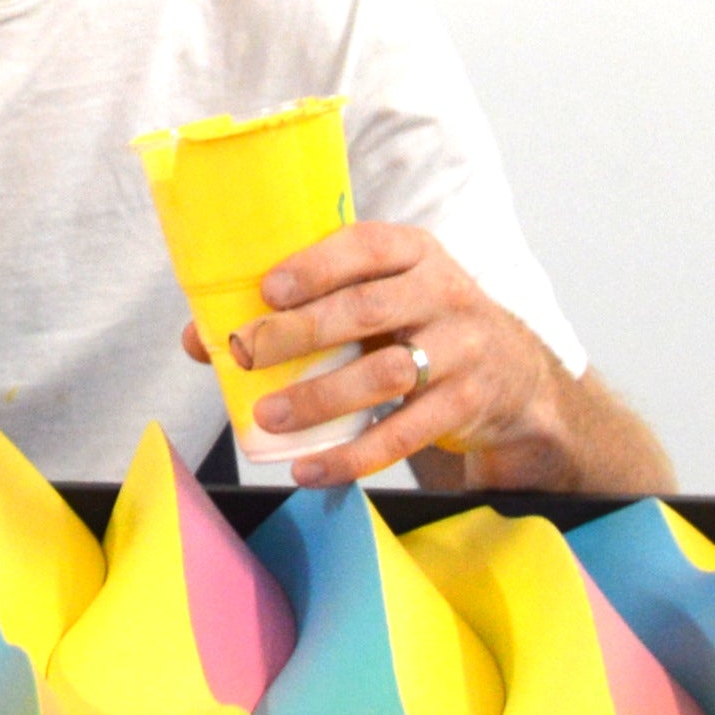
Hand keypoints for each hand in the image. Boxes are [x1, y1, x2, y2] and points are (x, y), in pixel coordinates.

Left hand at [176, 220, 574, 486]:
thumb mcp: (380, 298)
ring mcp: (461, 349)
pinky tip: (310, 468)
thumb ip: (306, 307)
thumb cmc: (418, 325)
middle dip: (301, 333)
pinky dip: (353, 456)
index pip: (366, 246)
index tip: (268, 290)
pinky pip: (404, 434)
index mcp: (414, 253)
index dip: (316, 266)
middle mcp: (443, 292)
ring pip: (386, 373)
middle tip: (247, 356)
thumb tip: (201, 338)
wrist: (513, 376)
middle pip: (368, 309)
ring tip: (269, 416)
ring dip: (321, 397)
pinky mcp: (465, 404)